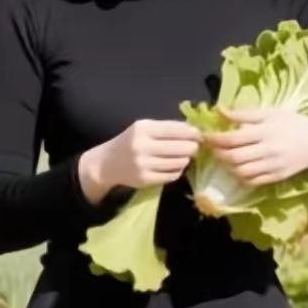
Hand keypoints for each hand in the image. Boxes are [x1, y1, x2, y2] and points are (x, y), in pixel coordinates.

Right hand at [78, 118, 203, 199]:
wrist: (107, 163)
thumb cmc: (129, 142)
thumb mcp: (143, 128)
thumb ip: (166, 128)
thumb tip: (193, 129)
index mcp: (143, 129)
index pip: (176, 129)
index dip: (192, 132)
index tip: (200, 135)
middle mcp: (142, 146)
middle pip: (181, 147)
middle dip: (192, 147)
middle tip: (195, 147)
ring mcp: (143, 165)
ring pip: (179, 162)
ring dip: (185, 159)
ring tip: (184, 156)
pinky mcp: (145, 180)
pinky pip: (172, 175)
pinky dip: (177, 170)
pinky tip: (174, 166)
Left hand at [201, 110, 307, 185]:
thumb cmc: (291, 123)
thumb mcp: (270, 113)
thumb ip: (244, 114)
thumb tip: (219, 110)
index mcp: (266, 130)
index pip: (233, 138)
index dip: (215, 139)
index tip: (205, 136)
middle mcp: (268, 149)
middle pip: (234, 157)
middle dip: (219, 153)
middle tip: (212, 148)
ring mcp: (272, 165)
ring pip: (241, 171)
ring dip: (228, 166)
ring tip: (224, 157)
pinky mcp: (276, 177)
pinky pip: (252, 180)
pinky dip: (240, 176)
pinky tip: (238, 168)